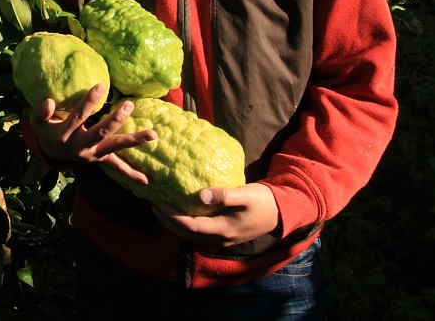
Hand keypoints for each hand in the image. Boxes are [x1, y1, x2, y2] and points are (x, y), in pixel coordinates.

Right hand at [30, 83, 156, 184]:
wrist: (52, 156)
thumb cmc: (47, 132)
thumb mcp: (38, 123)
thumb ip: (41, 113)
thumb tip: (48, 101)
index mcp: (66, 135)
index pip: (79, 117)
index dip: (89, 102)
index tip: (101, 86)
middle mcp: (81, 147)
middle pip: (101, 133)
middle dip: (116, 120)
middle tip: (129, 105)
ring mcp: (93, 154)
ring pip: (115, 147)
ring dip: (134, 141)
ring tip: (153, 134)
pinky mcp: (101, 159)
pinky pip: (117, 167)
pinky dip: (131, 173)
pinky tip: (147, 180)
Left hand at [152, 183, 280, 248]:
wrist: (281, 212)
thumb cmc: (263, 201)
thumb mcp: (245, 195)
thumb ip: (224, 195)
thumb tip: (200, 195)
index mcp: (223, 230)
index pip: (190, 227)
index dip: (171, 217)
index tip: (158, 203)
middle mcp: (219, 238)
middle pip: (186, 234)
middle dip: (167, 221)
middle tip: (153, 205)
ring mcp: (221, 238)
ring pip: (191, 234)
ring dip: (174, 223)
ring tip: (161, 207)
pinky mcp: (223, 233)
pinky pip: (198, 230)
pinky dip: (185, 222)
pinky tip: (179, 210)